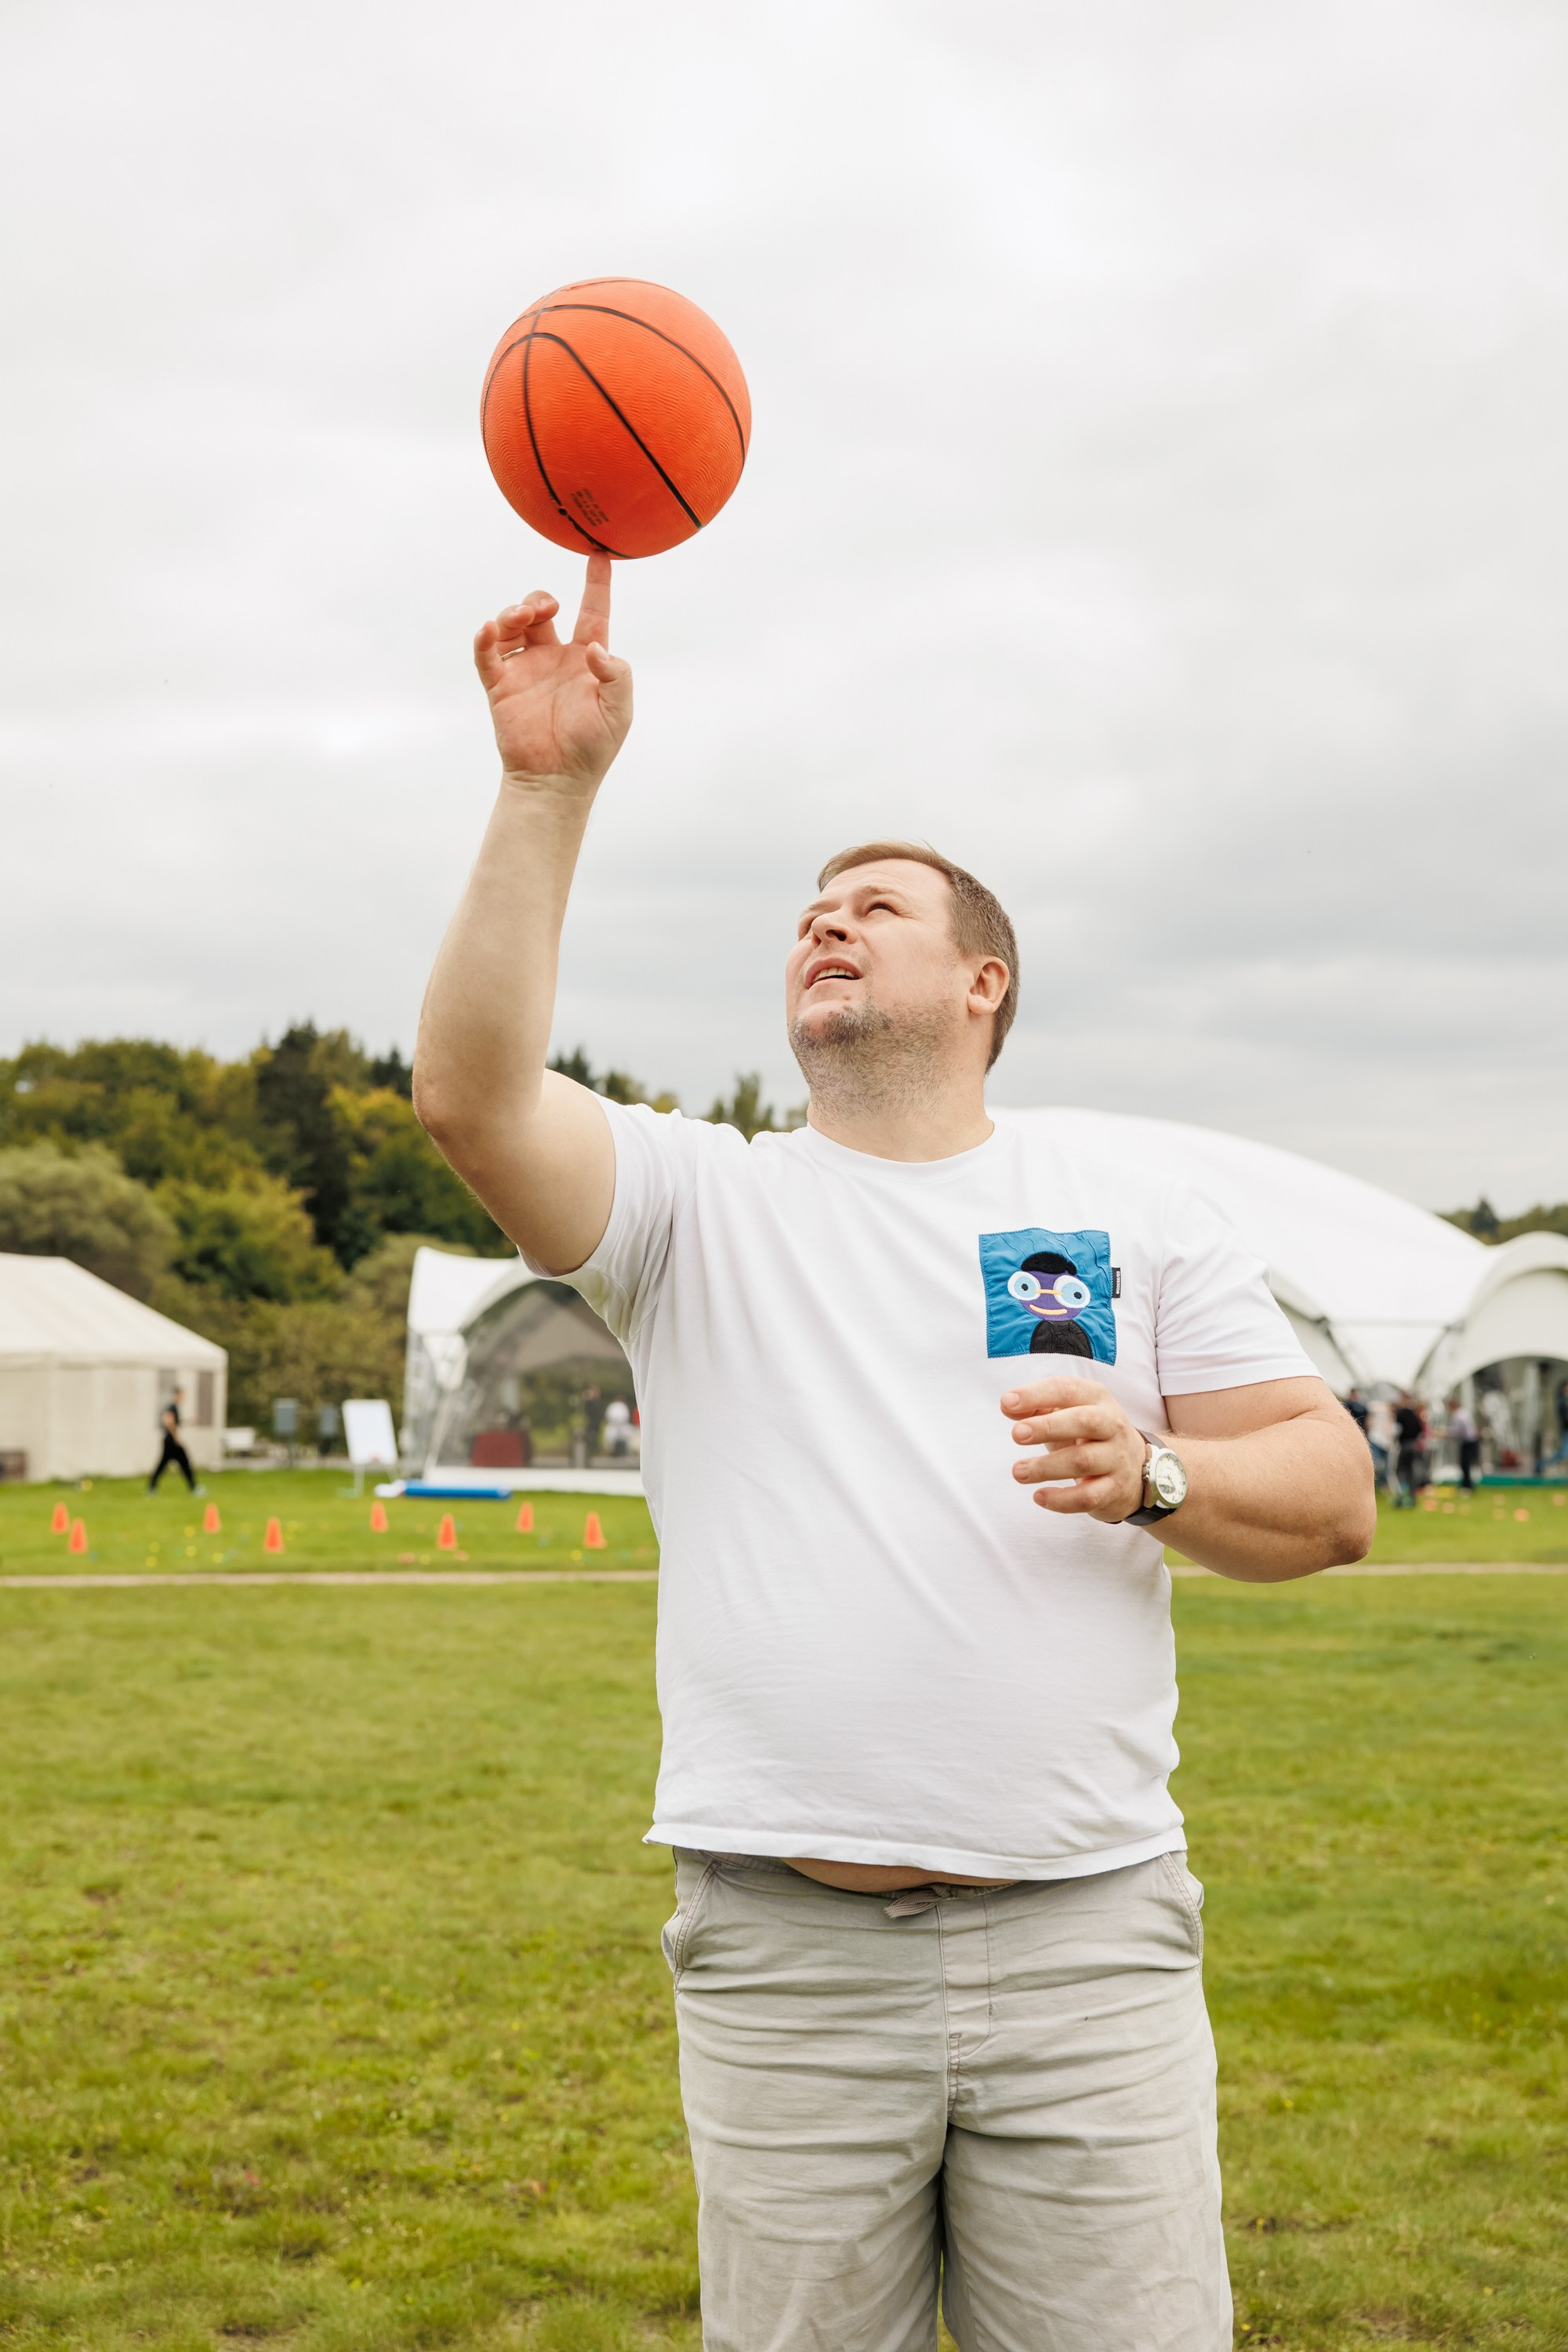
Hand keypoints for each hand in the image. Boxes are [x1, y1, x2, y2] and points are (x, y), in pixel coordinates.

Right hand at [473, 552, 632, 794]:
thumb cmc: (592, 748)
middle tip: (543, 609)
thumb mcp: (619, 712)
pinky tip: (489, 629)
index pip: (593, 612)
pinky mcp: (500, 686)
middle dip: (539, 599)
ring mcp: (525, 670)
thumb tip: (595, 649)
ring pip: (512, 625)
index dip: (597, 584)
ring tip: (517, 620)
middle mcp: (553, 658)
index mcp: (585, 659)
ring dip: (512, 613)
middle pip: (542, 611)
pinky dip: (485, 638)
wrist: (556, 781)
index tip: (599, 556)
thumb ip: (617, 675)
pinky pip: (487, 654)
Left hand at [1000, 1375, 1148, 1521]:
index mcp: (1097, 1399)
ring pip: (1083, 1461)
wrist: (1136, 1471)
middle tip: (1016, 1434)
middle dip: (1048, 1427)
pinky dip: (1061, 1500)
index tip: (1007, 1402)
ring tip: (1018, 1471)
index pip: (1067, 1389)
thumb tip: (1008, 1405)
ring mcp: (1117, 1458)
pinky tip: (1038, 1497)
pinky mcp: (1115, 1489)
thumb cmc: (1090, 1436)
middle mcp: (1112, 1425)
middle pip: (1084, 1421)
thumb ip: (1037, 1407)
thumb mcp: (1068, 1414)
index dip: (1036, 1394)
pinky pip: (1088, 1497)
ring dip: (1046, 1467)